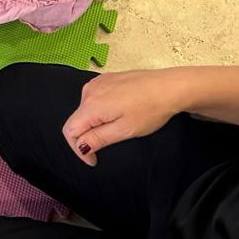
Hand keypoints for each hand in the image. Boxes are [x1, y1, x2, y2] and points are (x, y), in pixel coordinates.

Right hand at [61, 68, 187, 164]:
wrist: (169, 86)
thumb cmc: (150, 109)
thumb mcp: (125, 130)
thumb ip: (98, 138)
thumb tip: (80, 147)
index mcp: (91, 106)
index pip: (70, 131)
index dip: (78, 149)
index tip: (94, 160)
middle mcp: (89, 91)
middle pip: (77, 120)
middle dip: (88, 136)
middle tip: (112, 143)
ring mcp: (97, 82)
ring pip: (85, 109)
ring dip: (95, 122)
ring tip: (118, 126)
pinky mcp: (105, 78)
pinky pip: (94, 98)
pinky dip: (100, 110)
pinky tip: (119, 112)